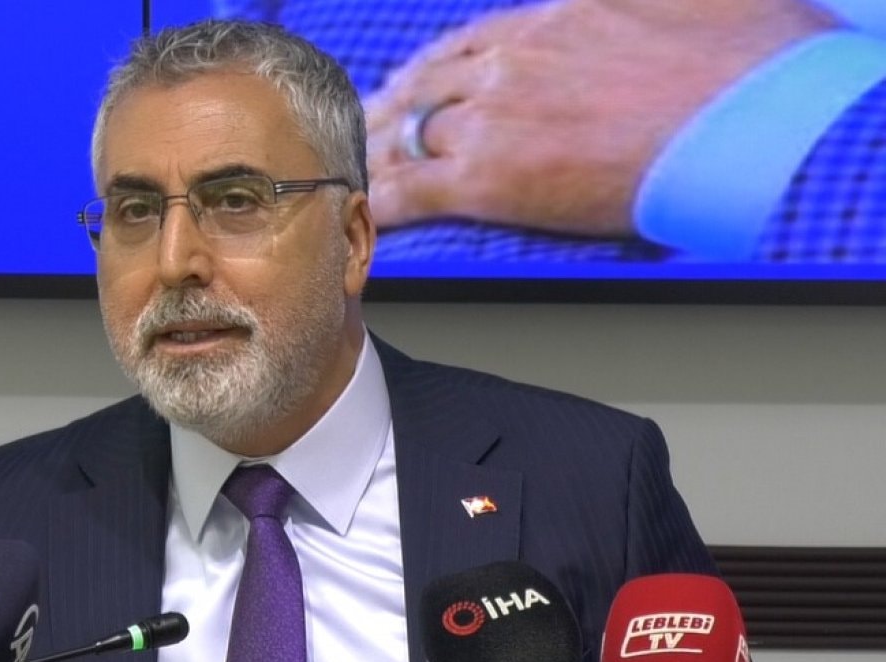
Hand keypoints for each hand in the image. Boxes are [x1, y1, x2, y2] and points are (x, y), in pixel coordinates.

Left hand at [365, 0, 832, 235]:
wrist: (741, 118)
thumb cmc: (737, 65)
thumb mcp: (681, 7)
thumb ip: (638, 12)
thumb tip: (649, 17)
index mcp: (547, 22)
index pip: (466, 47)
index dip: (433, 71)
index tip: (415, 84)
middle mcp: (506, 63)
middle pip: (424, 88)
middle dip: (392, 109)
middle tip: (368, 127)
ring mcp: (492, 118)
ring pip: (406, 134)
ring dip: (375, 152)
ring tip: (350, 169)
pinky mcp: (490, 178)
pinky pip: (411, 189)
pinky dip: (381, 201)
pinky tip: (361, 211)